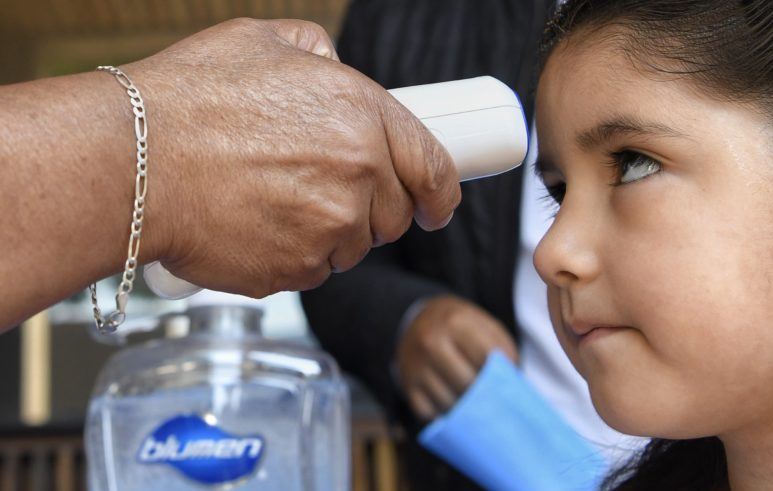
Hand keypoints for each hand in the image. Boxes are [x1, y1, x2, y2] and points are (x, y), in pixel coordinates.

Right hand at [129, 18, 460, 296]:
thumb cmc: (188, 101)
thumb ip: (316, 54)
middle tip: (323, 194)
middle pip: (393, 216)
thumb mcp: (262, 43)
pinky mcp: (296, 271)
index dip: (441, 192)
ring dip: (327, 234)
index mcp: (362, 115)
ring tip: (273, 204)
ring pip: (352, 247)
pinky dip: (293, 256)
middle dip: (369, 210)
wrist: (133, 161)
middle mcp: (357, 175)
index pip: (433, 166)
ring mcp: (329, 229)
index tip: (438, 206)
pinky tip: (256, 227)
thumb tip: (332, 67)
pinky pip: (313, 271)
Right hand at [396, 295, 518, 420]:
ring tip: (477, 406)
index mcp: (455, 322)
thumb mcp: (484, 325)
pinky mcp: (408, 386)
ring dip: (466, 410)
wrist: (419, 323)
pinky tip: (455, 409)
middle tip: (494, 399)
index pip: (485, 357)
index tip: (507, 380)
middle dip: (484, 395)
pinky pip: (429, 414)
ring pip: (449, 401)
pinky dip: (445, 416)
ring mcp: (416, 365)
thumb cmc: (462, 328)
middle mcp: (431, 342)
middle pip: (467, 383)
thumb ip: (502, 348)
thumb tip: (512, 382)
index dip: (500, 373)